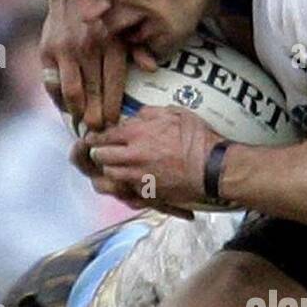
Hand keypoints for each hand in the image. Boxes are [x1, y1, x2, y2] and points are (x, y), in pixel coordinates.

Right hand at [41, 0, 157, 129]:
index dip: (112, 108)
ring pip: (71, 93)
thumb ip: (138, 48)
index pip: (113, 85)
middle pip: (93, 93)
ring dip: (77, 113)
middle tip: (98, 131)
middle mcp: (87, 47)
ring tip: (82, 124)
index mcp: (110, 42)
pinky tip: (66, 108)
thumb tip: (150, 68)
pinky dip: (58, 100)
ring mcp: (65, 50)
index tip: (113, 122)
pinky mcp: (47, 50)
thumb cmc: (105, 12)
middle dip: (96, 117)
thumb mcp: (126, 25)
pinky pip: (52, 83)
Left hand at [81, 106, 223, 211]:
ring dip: (112, 170)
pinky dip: (128, 186)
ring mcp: (139, 177)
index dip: (96, 137)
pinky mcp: (148, 193)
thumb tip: (137, 116)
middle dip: (99, 153)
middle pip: (100, 157)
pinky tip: (136, 180)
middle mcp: (133, 156)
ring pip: (110, 175)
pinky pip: (128, 190)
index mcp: (137, 133)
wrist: (213, 169)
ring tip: (119, 167)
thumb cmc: (198, 139)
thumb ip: (150, 113)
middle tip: (103, 152)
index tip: (94, 138)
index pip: (104, 135)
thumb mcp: (175, 113)